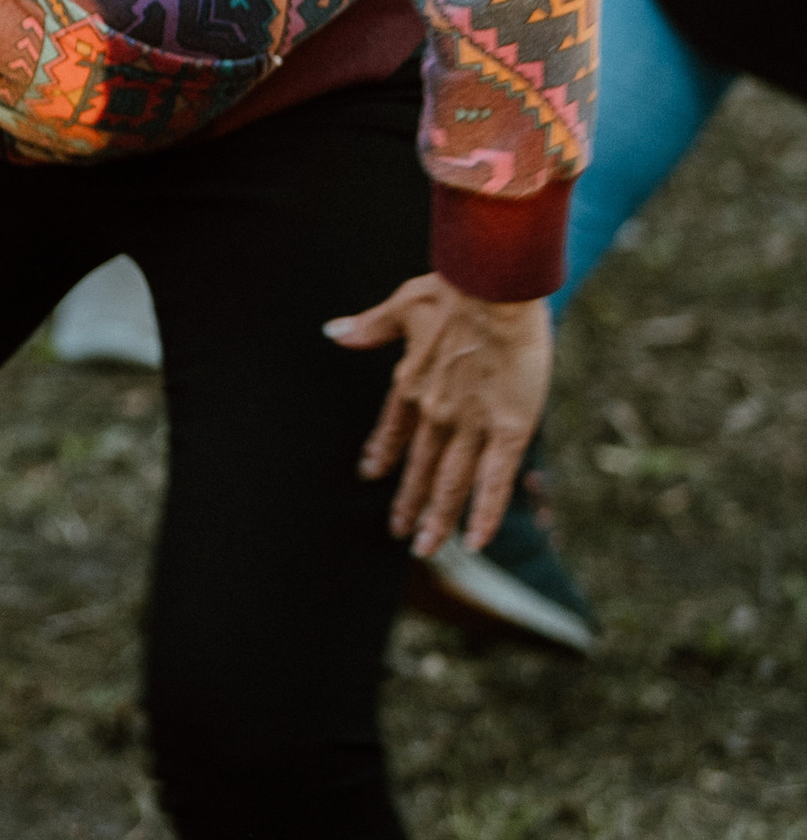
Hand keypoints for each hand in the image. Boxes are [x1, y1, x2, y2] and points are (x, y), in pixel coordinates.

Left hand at [327, 272, 552, 559]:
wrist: (492, 290)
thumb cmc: (453, 290)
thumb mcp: (402, 305)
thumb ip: (370, 327)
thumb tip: (331, 331)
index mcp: (411, 383)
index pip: (393, 428)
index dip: (384, 452)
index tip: (372, 472)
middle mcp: (436, 411)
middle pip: (421, 466)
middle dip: (410, 501)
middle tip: (401, 532)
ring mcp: (471, 424)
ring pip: (451, 482)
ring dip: (438, 518)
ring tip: (427, 548)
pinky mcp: (508, 430)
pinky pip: (494, 482)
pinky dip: (483, 513)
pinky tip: (475, 541)